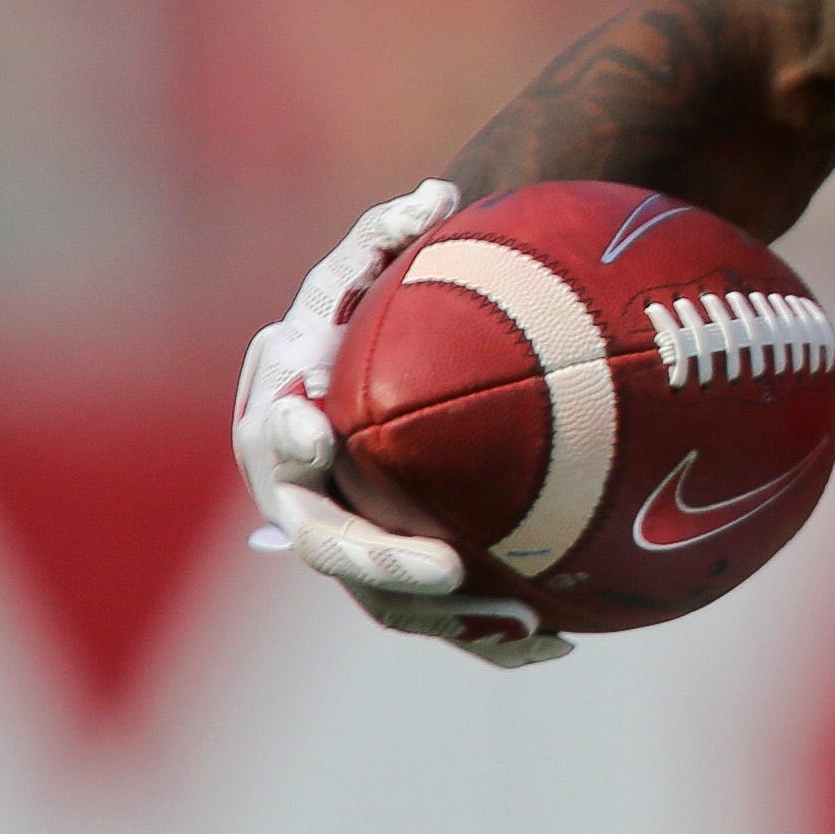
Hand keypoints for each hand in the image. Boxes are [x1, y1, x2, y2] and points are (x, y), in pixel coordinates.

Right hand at [233, 184, 570, 666]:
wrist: (358, 387)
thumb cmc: (359, 318)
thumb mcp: (361, 272)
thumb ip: (382, 236)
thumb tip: (438, 190)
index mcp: (281, 416)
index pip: (277, 437)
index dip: (292, 443)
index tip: (319, 433)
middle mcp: (299, 493)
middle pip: (327, 542)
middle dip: (379, 562)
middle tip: (448, 571)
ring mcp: (343, 539)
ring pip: (382, 600)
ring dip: (447, 619)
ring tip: (522, 621)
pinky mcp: (392, 574)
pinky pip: (437, 619)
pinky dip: (490, 638)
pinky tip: (557, 643)